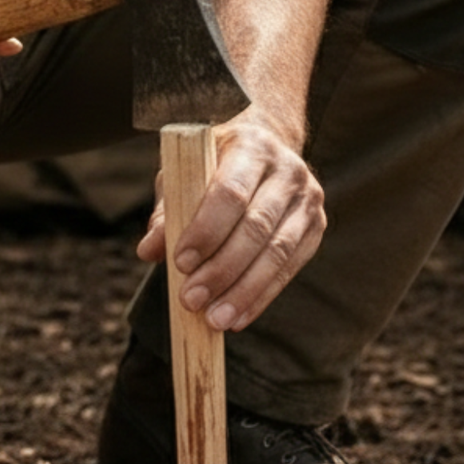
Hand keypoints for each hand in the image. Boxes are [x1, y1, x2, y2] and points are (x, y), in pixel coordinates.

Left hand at [135, 110, 324, 331]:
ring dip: (243, 291)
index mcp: (251, 146)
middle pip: (256, 227)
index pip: (230, 192)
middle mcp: (287, 170)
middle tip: (191, 300)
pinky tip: (237, 317)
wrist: (268, 144)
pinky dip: (261, 297)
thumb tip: (148, 251)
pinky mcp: (315, 227)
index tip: (180, 263)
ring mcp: (307, 199)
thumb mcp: (186, 172)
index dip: (206, 230)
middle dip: (221, 269)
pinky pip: (289, 269)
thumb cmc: (215, 162)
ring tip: (214, 319)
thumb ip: (168, 209)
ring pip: (277, 252)